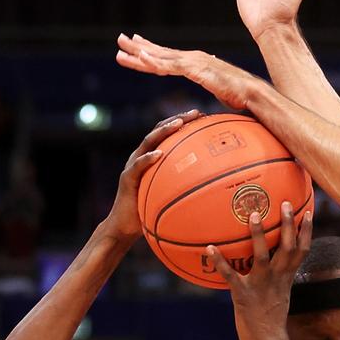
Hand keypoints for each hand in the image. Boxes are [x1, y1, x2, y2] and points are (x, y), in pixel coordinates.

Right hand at [103, 112, 200, 238]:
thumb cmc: (150, 212)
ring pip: (148, 142)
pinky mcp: (127, 178)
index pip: (167, 133)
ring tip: (178, 124)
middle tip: (196, 113)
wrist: (125, 227)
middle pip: (159, 130)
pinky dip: (148, 159)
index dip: (183, 122)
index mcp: (152, 157)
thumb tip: (214, 186)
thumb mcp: (170, 195)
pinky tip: (159, 154)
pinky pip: (138, 166)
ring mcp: (133, 165)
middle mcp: (141, 156)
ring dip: (163, 131)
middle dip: (177, 119)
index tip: (203, 116)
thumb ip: (185, 186)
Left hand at [116, 36, 259, 111]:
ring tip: (121, 47)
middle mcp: (192, 58)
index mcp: (196, 62)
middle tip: (120, 40)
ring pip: (159, 58)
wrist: (251, 92)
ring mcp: (192, 62)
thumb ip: (212, 85)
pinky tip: (140, 57)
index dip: (151, 50)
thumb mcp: (219, 88)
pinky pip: (168, 66)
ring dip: (138, 52)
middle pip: (159, 53)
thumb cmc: (239, 93)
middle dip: (138, 47)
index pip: (168, 56)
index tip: (137, 45)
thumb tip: (216, 88)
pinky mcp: (194, 69)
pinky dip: (153, 61)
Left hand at [207, 202, 311, 339]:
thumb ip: (280, 276)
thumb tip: (276, 261)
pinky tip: (210, 248)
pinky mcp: (242, 294)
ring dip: (258, 234)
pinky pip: (230, 275)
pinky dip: (220, 262)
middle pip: (287, 246)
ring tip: (254, 215)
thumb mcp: (282, 293)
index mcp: (287, 277)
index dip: (306, 230)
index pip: (302, 250)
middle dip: (288, 224)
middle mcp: (277, 278)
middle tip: (286, 203)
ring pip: (261, 255)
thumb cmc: (272, 318)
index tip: (308, 210)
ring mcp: (260, 285)